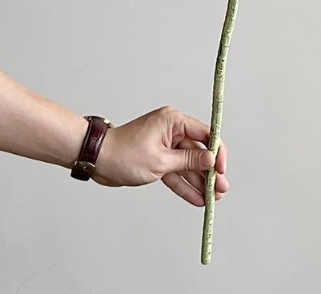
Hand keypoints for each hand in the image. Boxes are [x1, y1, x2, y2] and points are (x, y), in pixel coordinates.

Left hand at [92, 106, 228, 205]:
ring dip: (199, 181)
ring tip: (213, 197)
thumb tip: (210, 160)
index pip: (205, 133)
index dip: (217, 151)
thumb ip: (188, 161)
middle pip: (198, 151)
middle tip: (222, 188)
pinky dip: (184, 185)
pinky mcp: (158, 159)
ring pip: (188, 164)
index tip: (222, 168)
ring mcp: (165, 145)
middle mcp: (171, 130)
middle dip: (210, 171)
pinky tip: (197, 198)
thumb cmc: (124, 153)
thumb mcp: (161, 160)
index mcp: (173, 121)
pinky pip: (176, 172)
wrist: (98, 160)